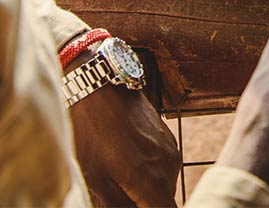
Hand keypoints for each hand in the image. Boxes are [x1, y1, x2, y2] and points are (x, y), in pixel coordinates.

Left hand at [66, 50, 180, 206]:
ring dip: (145, 189)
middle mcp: (168, 166)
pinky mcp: (166, 136)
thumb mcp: (93, 178)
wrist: (97, 83)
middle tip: (116, 190)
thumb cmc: (89, 131)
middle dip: (143, 203)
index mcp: (151, 181)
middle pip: (163, 203)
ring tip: (117, 175)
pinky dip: (147, 172)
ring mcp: (169, 148)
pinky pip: (162, 167)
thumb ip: (118, 206)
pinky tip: (123, 159)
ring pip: (162, 185)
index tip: (134, 204)